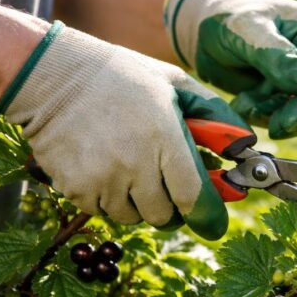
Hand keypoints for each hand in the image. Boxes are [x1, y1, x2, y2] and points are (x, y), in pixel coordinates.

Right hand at [0, 22, 253, 239]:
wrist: (49, 73)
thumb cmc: (122, 77)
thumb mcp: (176, 84)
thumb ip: (216, 116)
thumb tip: (247, 145)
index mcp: (165, 138)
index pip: (194, 198)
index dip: (208, 217)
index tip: (214, 223)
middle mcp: (134, 164)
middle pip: (165, 215)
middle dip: (173, 207)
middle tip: (167, 185)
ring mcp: (102, 180)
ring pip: (134, 217)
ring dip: (139, 203)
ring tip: (131, 169)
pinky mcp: (75, 188)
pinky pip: (103, 212)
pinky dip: (109, 200)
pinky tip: (104, 168)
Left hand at [164, 0, 296, 138]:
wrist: (198, 28)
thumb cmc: (224, 17)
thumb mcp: (246, 30)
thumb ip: (277, 55)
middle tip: (277, 126)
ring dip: (277, 116)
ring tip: (246, 104)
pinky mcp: (284, 92)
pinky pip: (283, 115)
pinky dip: (264, 115)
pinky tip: (243, 103)